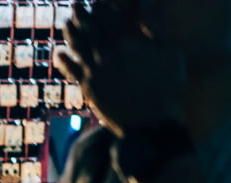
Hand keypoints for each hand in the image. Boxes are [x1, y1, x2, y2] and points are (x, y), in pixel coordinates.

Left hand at [56, 0, 185, 135]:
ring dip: (70, 32)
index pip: (107, 16)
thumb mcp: (171, 52)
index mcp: (127, 40)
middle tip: (75, 4)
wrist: (150, 122)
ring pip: (77, 45)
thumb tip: (148, 12)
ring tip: (67, 23)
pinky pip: (70, 69)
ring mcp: (94, 69)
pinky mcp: (87, 86)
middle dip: (81, 14)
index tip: (95, 0)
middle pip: (88, 27)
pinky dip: (63, 58)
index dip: (99, 6)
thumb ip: (158, 31)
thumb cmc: (167, 87)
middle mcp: (107, 52)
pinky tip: (60, 52)